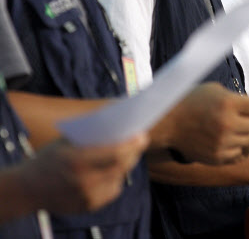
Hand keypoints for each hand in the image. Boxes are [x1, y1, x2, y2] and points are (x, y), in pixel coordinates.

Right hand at [16, 134, 147, 213]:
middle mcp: (84, 181)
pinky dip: (116, 178)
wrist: (28, 189)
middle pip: (121, 166)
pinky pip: (112, 190)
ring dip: (126, 164)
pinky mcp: (89, 207)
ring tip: (131, 152)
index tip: (143, 134)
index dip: (132, 144)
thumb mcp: (66, 141)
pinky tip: (115, 169)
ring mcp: (87, 197)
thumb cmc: (49, 158)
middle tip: (142, 140)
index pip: (115, 153)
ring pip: (119, 178)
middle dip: (134, 152)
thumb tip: (117, 118)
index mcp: (77, 160)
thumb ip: (89, 135)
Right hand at [154, 83, 248, 164]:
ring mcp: (222, 143)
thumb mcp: (215, 90)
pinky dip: (239, 147)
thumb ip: (238, 98)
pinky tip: (232, 137)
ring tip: (239, 125)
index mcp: (227, 103)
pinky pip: (239, 154)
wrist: (167, 121)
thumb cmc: (192, 100)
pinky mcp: (217, 157)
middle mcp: (226, 124)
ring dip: (248, 133)